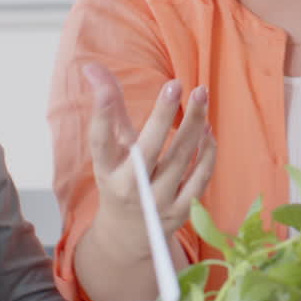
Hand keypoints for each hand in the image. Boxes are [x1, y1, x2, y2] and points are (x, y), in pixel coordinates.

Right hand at [84, 63, 216, 257]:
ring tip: (200, 95)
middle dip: (162, 115)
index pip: (100, 141)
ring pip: (180, 159)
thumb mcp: (111, 149)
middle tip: (177, 84)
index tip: (103, 89)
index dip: (101, 115)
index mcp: (106, 170)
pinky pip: (200, 177)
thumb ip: (109, 108)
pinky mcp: (181, 211)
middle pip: (148, 148)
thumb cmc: (121, 178)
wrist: (132, 233)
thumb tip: (92, 66)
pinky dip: (207, 152)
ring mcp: (157, 202)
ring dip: (193, 125)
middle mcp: (129, 188)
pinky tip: (207, 130)